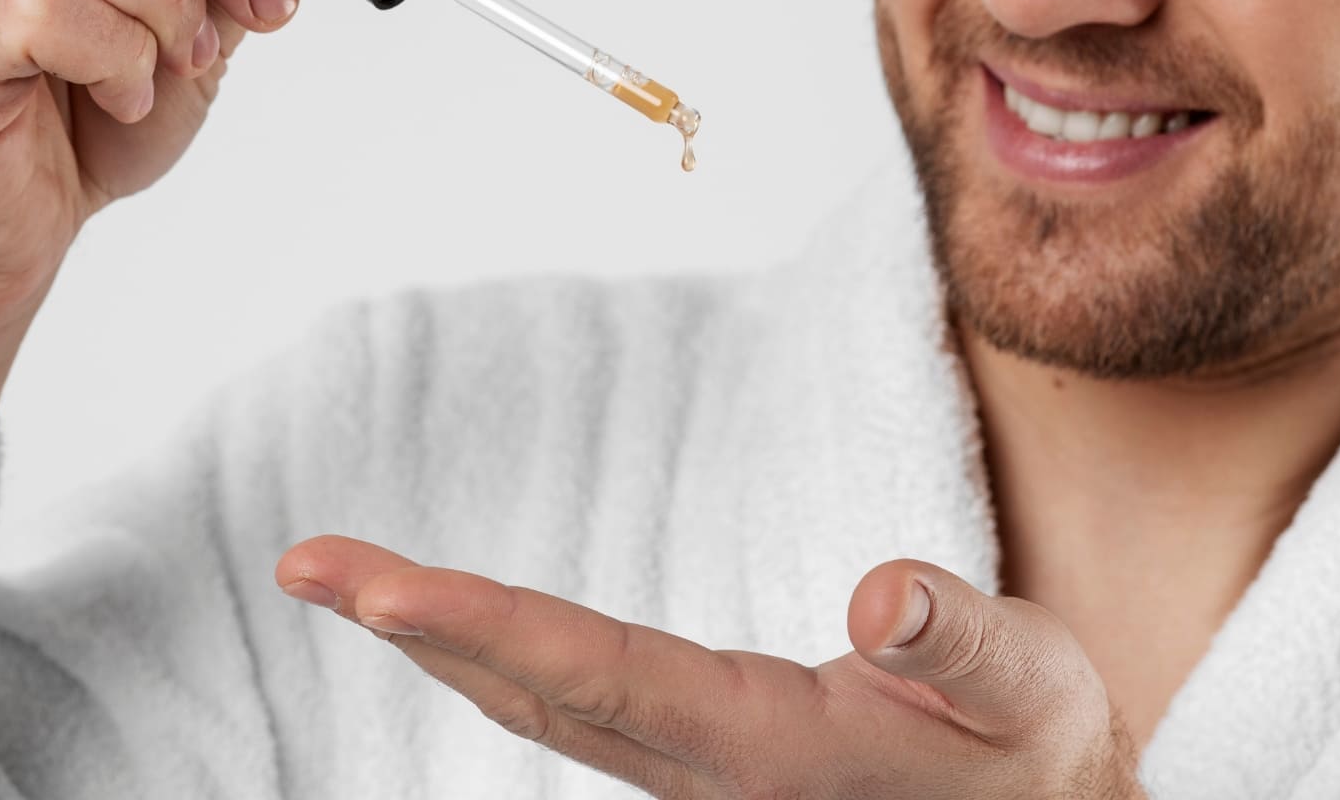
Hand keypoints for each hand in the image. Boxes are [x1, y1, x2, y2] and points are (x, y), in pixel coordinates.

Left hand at [277, 537, 1145, 798]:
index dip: (479, 624)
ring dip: (441, 641)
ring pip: (543, 708)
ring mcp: (700, 781)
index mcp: (769, 750)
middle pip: (534, 694)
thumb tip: (878, 590)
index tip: (372, 586)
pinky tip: (462, 633)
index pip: (598, 674)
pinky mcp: (708, 766)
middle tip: (305, 561)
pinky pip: (577, 711)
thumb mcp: (1026, 690)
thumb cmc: (1034, 760)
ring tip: (350, 580)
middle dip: (414, 625)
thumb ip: (956, 640)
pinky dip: (503, 660)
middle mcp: (709, 775)